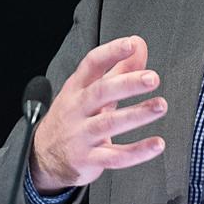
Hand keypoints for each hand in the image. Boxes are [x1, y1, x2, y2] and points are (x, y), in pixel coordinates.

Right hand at [29, 35, 166, 193]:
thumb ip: (118, 68)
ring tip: (160, 106)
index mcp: (77, 88)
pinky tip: (157, 144)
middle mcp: (77, 109)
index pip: (92, 64)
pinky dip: (137, 152)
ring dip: (137, 114)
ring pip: (109, 123)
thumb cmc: (72, 118)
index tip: (131, 44)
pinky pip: (115, 157)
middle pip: (101, 92)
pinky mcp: (89, 159)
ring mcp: (81, 135)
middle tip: (152, 78)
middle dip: (128, 83)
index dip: (111, 52)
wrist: (43, 157)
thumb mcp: (89, 90)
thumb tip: (139, 44)